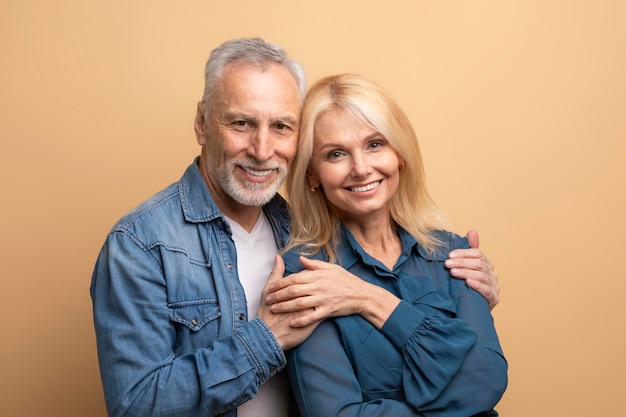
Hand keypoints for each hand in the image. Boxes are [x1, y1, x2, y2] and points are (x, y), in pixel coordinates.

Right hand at [257, 255, 318, 349]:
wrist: (266, 335)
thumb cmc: (266, 313)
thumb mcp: (267, 290)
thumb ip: (276, 273)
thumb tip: (278, 257)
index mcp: (293, 289)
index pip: (305, 278)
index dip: (307, 276)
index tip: (310, 275)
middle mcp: (302, 299)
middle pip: (314, 288)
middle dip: (319, 285)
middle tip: (322, 283)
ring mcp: (308, 311)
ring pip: (320, 300)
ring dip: (323, 297)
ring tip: (327, 294)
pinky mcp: (311, 324)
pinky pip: (321, 315)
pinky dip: (324, 311)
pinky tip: (327, 308)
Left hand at [266, 256, 398, 328]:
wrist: (361, 294)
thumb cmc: (346, 280)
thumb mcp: (331, 268)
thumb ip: (314, 264)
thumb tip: (300, 258)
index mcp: (318, 276)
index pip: (295, 278)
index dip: (281, 282)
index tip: (271, 286)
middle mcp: (318, 287)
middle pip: (294, 291)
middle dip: (279, 295)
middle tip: (268, 299)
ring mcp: (323, 300)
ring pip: (299, 303)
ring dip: (285, 307)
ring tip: (274, 309)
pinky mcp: (328, 311)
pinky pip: (312, 317)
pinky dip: (301, 320)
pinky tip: (291, 322)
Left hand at [445, 229, 499, 308]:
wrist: (474, 309)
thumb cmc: (469, 286)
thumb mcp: (467, 268)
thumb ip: (469, 250)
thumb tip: (472, 231)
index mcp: (486, 264)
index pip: (477, 254)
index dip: (463, 253)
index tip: (449, 255)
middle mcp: (492, 273)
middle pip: (478, 264)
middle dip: (461, 262)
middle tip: (447, 264)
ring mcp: (494, 286)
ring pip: (481, 276)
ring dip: (466, 272)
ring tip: (453, 272)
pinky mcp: (493, 298)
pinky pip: (486, 290)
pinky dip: (477, 285)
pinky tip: (468, 282)